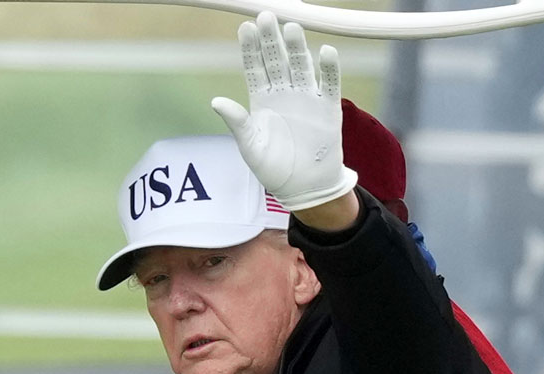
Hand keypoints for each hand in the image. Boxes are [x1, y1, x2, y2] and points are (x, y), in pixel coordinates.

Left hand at [211, 12, 357, 210]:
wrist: (303, 187)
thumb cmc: (273, 167)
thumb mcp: (250, 146)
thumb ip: (236, 122)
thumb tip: (215, 101)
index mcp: (262, 100)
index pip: (255, 68)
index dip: (250, 49)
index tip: (245, 28)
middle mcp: (284, 93)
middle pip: (277, 60)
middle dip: (271, 39)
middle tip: (266, 16)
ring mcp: (306, 98)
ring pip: (301, 66)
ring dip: (296, 48)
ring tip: (290, 28)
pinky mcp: (327, 108)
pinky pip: (328, 84)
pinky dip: (328, 69)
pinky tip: (325, 52)